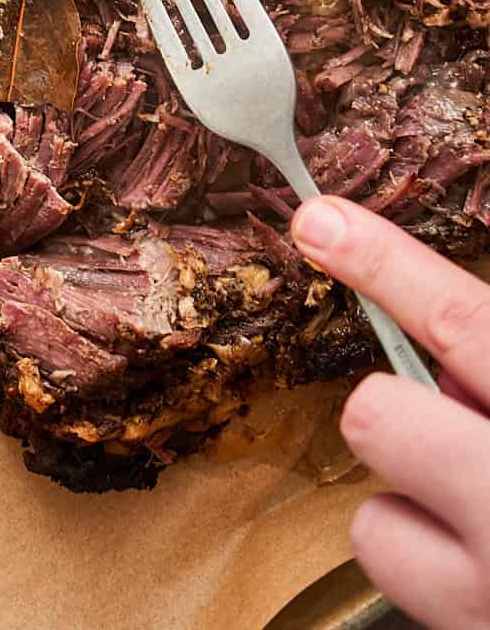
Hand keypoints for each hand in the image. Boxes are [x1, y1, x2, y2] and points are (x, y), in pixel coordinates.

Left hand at [292, 195, 489, 628]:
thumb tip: (444, 354)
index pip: (466, 324)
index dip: (386, 264)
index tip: (322, 221)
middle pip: (379, 417)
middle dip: (402, 417)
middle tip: (461, 438)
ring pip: (374, 514)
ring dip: (417, 504)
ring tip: (485, 516)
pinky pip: (394, 574)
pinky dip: (427, 567)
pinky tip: (481, 571)